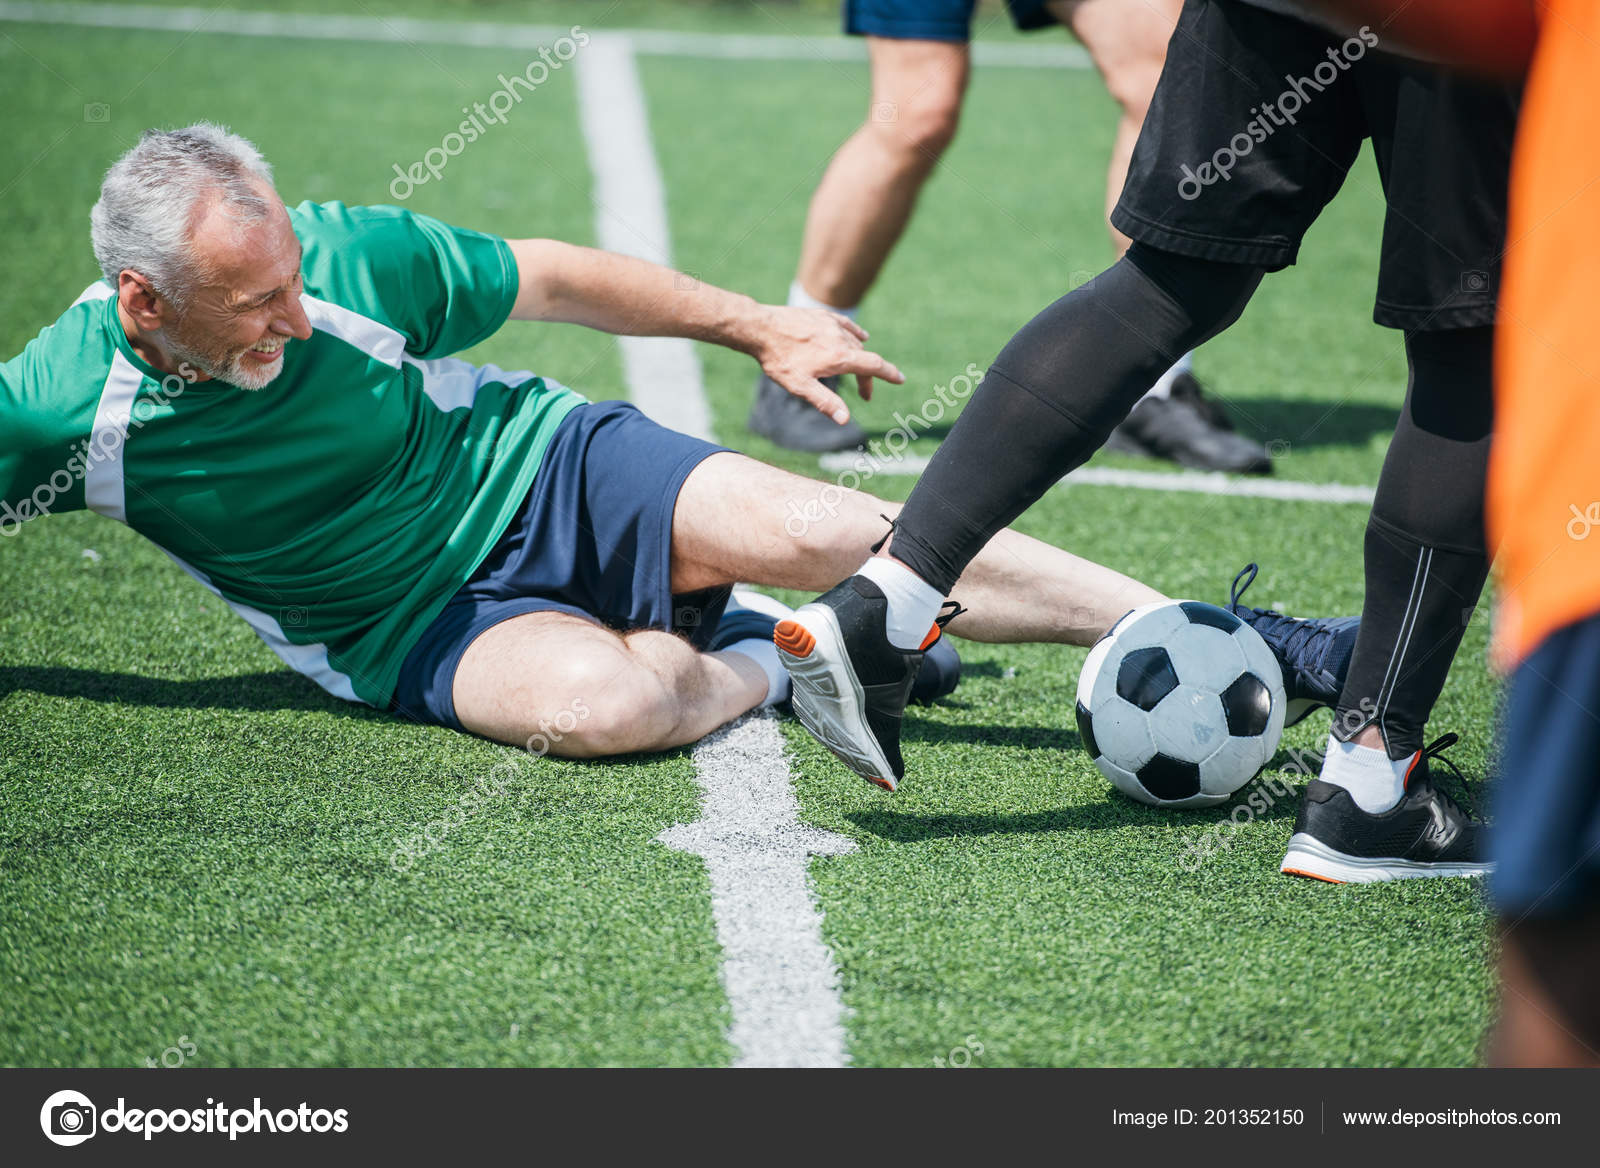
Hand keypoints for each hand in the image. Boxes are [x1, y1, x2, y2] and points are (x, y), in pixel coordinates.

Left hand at [752, 306, 903, 424]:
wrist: (760, 329)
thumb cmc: (779, 360)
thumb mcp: (800, 386)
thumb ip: (825, 402)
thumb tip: (845, 420)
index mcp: (839, 357)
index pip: (873, 366)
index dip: (889, 374)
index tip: (901, 379)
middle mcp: (840, 338)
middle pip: (864, 358)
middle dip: (867, 377)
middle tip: (864, 394)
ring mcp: (831, 325)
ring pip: (855, 343)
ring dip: (860, 358)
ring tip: (856, 371)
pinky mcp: (822, 316)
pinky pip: (846, 325)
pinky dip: (856, 334)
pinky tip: (860, 336)